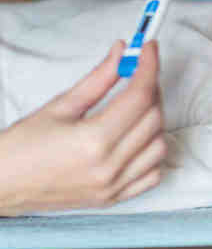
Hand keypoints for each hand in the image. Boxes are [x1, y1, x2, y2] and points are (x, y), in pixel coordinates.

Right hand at [0, 40, 166, 215]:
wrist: (1, 184)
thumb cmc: (21, 148)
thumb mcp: (60, 105)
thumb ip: (99, 78)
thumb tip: (122, 53)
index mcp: (93, 141)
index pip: (139, 97)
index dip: (149, 67)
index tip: (148, 50)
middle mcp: (109, 167)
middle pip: (154, 118)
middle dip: (152, 89)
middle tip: (139, 74)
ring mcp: (114, 186)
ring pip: (159, 146)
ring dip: (155, 121)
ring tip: (137, 106)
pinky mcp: (114, 198)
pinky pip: (153, 174)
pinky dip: (153, 153)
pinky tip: (139, 138)